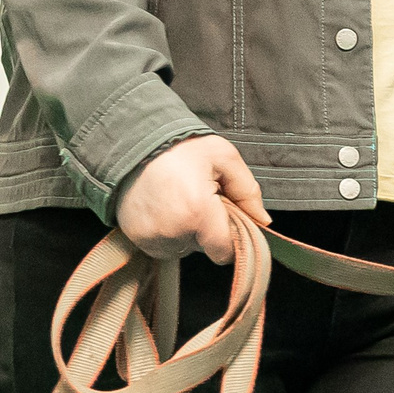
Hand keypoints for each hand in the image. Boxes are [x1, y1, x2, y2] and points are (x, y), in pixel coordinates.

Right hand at [117, 135, 268, 263]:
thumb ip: (248, 192)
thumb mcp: (223, 157)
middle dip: (209, 228)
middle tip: (198, 197)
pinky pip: (163, 245)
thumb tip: (264, 221)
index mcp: (198, 213)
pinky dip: (168, 232)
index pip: (225, 251)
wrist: (130, 140)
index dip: (230, 236)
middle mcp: (173, 232)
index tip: (224, 214)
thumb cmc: (180, 147)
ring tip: (179, 200)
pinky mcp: (136, 238)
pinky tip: (164, 207)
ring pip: (184, 247)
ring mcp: (152, 237)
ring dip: (188, 231)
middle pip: (206, 248)